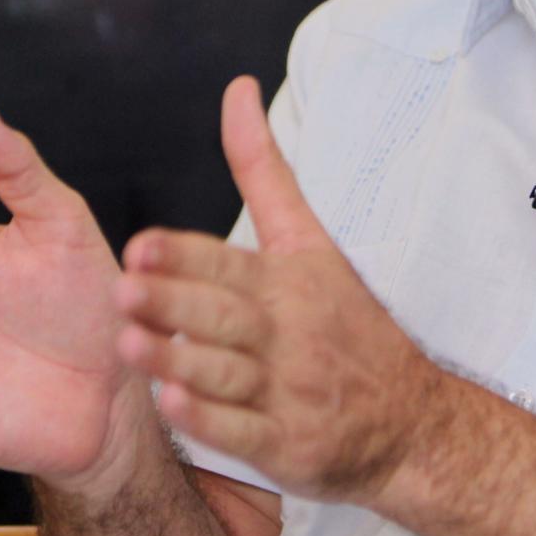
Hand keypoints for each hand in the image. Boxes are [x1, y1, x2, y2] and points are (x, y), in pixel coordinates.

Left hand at [113, 76, 446, 503]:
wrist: (412, 420)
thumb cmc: (349, 324)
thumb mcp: (311, 241)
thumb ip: (264, 169)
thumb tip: (236, 89)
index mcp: (290, 280)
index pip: (230, 262)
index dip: (185, 255)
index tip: (141, 245)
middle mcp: (289, 332)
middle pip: (224, 315)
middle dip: (174, 302)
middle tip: (123, 290)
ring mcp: (289, 392)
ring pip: (227, 373)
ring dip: (177, 361)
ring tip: (130, 346)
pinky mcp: (288, 446)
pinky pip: (244, 433)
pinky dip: (209, 421)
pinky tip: (172, 407)